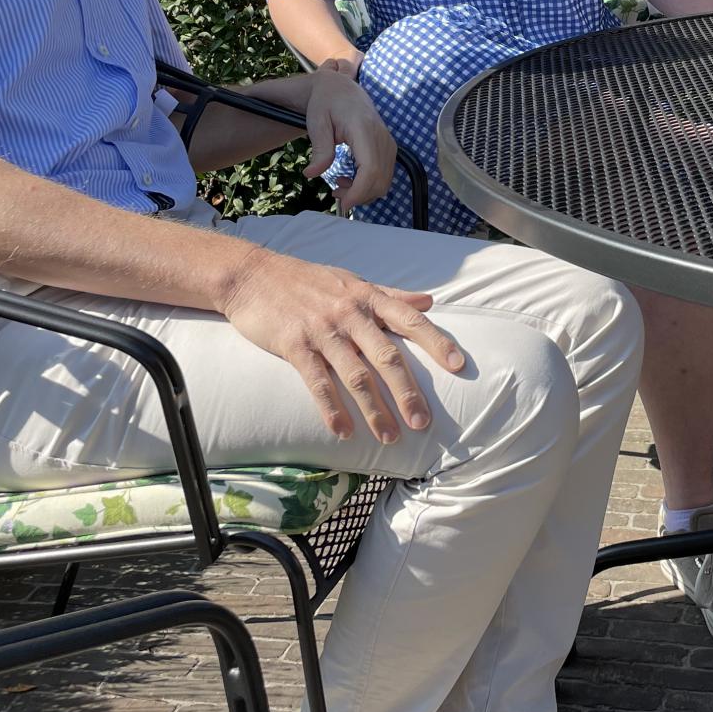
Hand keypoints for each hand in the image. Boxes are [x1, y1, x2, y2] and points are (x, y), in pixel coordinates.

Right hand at [220, 247, 464, 441]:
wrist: (253, 274)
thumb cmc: (308, 280)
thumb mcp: (353, 282)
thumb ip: (391, 296)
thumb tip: (429, 302)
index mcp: (368, 298)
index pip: (411, 321)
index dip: (436, 342)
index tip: (458, 365)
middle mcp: (350, 314)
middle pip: (387, 356)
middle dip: (407, 392)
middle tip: (423, 422)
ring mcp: (322, 330)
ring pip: (355, 375)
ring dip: (374, 409)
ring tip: (389, 437)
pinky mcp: (294, 345)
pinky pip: (317, 381)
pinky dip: (331, 408)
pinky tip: (343, 431)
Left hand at [301, 62, 395, 208]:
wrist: (341, 89)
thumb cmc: (326, 103)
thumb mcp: (317, 123)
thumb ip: (320, 149)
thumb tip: (312, 174)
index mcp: (364, 129)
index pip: (371, 169)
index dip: (360, 192)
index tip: (344, 203)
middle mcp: (381, 137)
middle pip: (380, 180)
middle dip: (359, 196)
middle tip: (335, 193)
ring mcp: (388, 142)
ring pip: (385, 181)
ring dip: (364, 191)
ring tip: (340, 184)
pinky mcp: (388, 147)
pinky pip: (385, 174)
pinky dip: (369, 184)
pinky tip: (350, 178)